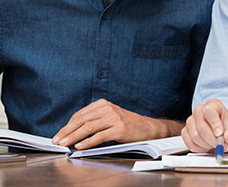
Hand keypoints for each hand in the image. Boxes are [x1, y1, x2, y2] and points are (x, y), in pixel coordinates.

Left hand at [52, 99, 182, 149]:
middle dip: (67, 131)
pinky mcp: (119, 129)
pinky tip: (79, 146)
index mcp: (103, 104)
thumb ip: (94, 120)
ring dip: (74, 136)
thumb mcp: (109, 117)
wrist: (146, 128)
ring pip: (89, 127)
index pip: (80, 114)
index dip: (67, 125)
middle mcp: (108, 108)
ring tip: (64, 144)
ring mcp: (114, 118)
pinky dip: (88, 142)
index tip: (59, 135)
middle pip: (82, 120)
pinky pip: (100, 135)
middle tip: (57, 140)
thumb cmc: (126, 124)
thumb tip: (73, 131)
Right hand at [181, 98, 227, 152]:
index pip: (208, 111)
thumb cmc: (227, 129)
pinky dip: (199, 149)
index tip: (220, 134)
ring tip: (214, 145)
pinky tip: (206, 147)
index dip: (214, 123)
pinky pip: (190, 143)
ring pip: (195, 136)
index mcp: (213, 104)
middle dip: (211, 140)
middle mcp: (199, 110)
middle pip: (201, 126)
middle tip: (220, 145)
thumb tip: (227, 137)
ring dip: (206, 145)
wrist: (221, 134)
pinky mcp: (185, 131)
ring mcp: (190, 120)